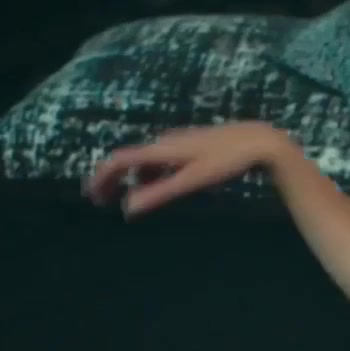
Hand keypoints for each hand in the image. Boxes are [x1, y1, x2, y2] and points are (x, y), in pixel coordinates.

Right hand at [85, 121, 290, 216]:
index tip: (92, 196)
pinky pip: (163, 159)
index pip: (120, 161)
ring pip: (147, 159)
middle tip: (104, 201)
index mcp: (161, 149)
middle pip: (130, 159)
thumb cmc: (227, 161)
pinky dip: (153, 173)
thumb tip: (128, 209)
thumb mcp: (193, 181)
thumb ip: (161, 193)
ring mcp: (179, 142)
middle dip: (114, 180)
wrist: (258, 141)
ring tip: (130, 198)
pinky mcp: (193, 145)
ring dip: (134, 178)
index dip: (103, 177)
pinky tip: (161, 184)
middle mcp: (165, 142)